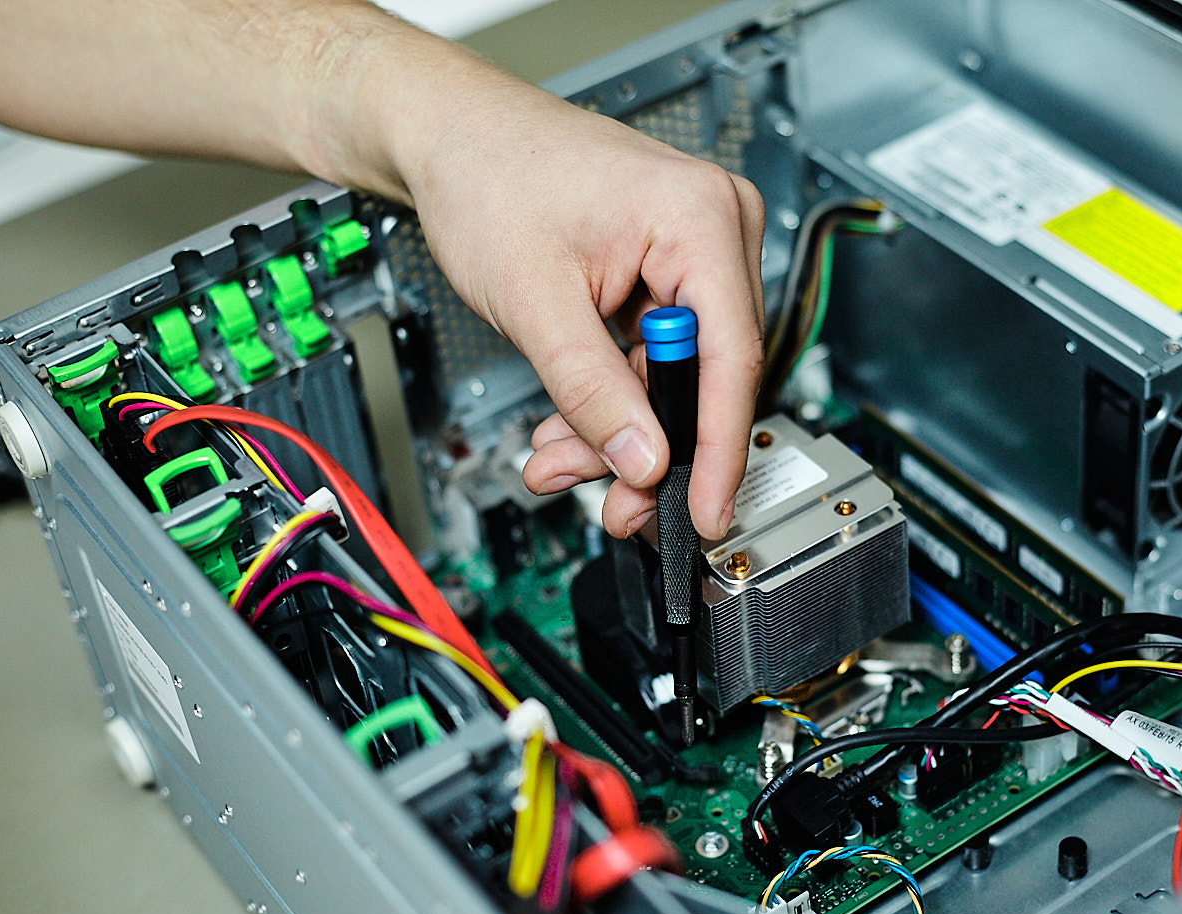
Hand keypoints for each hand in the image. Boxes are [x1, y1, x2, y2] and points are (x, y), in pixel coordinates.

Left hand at [353, 37, 764, 540]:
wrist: (449, 133)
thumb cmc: (487, 175)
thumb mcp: (535, 302)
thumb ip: (592, 390)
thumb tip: (644, 461)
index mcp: (700, 218)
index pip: (732, 358)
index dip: (717, 449)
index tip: (706, 512)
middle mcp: (716, 225)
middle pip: (707, 372)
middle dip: (648, 443)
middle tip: (611, 502)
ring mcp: (695, 244)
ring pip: (678, 372)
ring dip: (620, 426)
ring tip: (560, 458)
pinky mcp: (668, 264)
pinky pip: (656, 351)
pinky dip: (614, 394)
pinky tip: (569, 423)